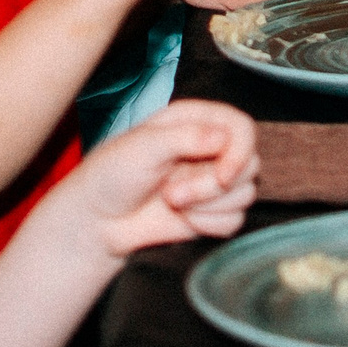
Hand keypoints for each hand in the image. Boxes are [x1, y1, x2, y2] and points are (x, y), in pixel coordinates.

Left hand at [64, 99, 259, 255]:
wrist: (98, 221)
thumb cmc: (112, 174)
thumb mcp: (143, 146)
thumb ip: (186, 137)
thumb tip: (223, 137)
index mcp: (196, 121)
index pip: (243, 128)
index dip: (241, 151)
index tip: (224, 176)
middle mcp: (210, 149)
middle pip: (249, 165)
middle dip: (213, 187)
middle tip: (173, 195)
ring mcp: (213, 181)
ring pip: (245, 195)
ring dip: (207, 207)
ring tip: (171, 202)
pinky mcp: (212, 212)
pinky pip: (235, 221)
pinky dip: (210, 225)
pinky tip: (184, 220)